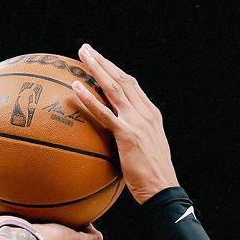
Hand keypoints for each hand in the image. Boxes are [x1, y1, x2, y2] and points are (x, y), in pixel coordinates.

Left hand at [72, 44, 178, 203]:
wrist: (162, 190)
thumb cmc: (152, 178)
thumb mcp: (146, 151)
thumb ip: (134, 139)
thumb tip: (116, 140)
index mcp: (151, 115)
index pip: (132, 86)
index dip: (115, 71)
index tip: (101, 62)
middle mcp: (146, 113)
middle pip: (123, 79)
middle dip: (103, 62)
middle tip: (86, 50)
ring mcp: (137, 123)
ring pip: (114, 88)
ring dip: (96, 69)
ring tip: (81, 56)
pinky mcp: (128, 135)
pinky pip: (105, 113)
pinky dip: (90, 99)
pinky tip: (76, 88)